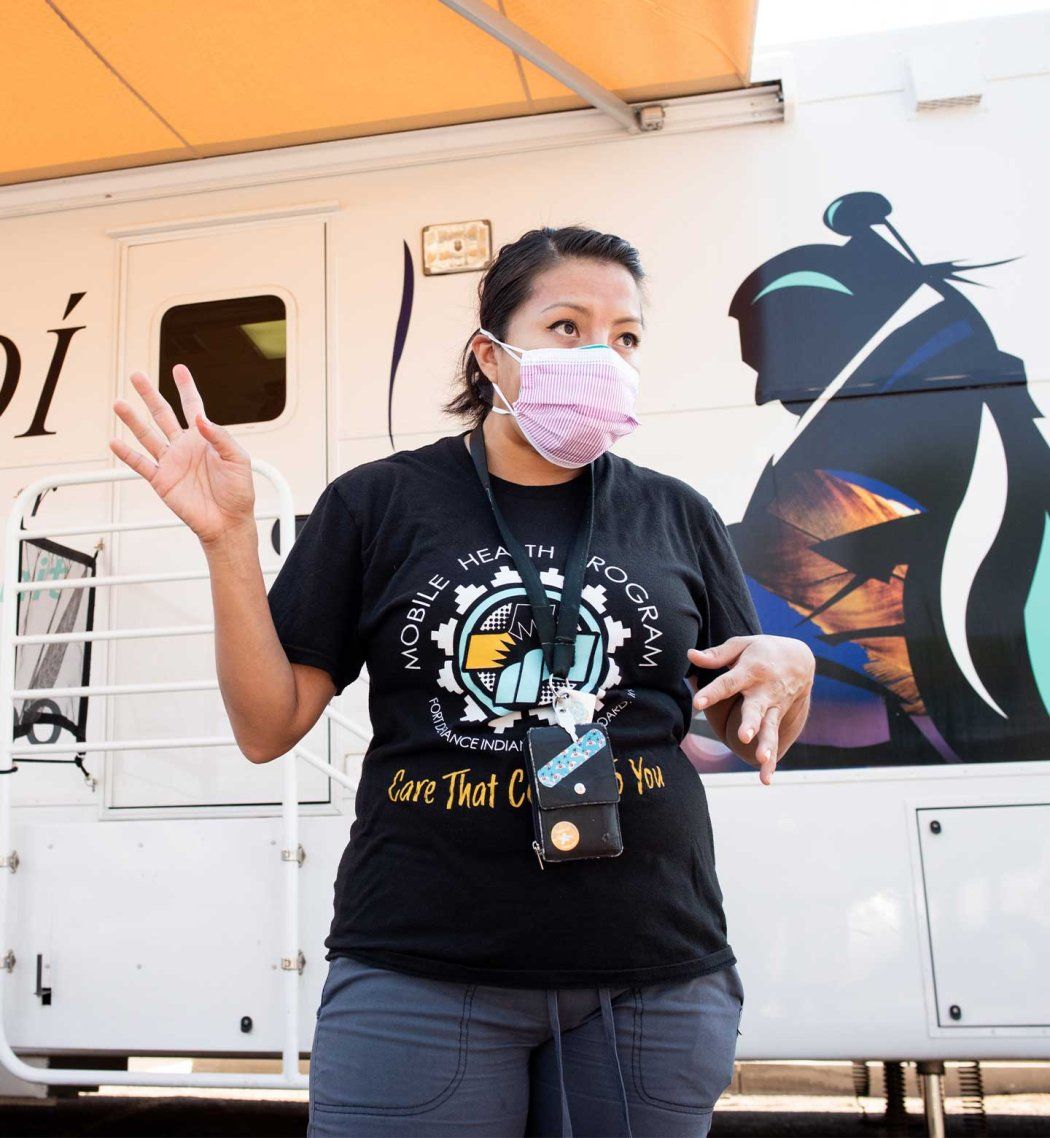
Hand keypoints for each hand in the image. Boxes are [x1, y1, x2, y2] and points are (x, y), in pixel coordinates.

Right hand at [109, 365, 254, 546]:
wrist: (228, 522)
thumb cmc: (238, 492)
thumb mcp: (238, 460)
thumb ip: (220, 437)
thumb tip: (199, 418)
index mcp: (204, 439)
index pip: (193, 407)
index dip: (186, 388)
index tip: (179, 369)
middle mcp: (184, 447)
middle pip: (163, 414)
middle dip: (150, 395)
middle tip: (136, 375)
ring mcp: (171, 463)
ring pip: (148, 435)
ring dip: (133, 420)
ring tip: (119, 403)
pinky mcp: (162, 480)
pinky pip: (141, 464)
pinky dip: (128, 454)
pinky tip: (115, 442)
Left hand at [687, 634, 814, 783]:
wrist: (800, 658)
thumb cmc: (762, 650)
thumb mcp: (741, 645)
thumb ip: (716, 655)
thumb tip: (690, 655)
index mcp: (750, 671)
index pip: (728, 683)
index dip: (712, 692)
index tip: (698, 703)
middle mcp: (764, 690)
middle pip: (756, 708)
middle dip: (751, 723)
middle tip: (744, 736)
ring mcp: (774, 705)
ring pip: (770, 727)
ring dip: (767, 745)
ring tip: (761, 759)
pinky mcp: (779, 716)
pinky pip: (776, 739)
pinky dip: (772, 760)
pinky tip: (765, 778)